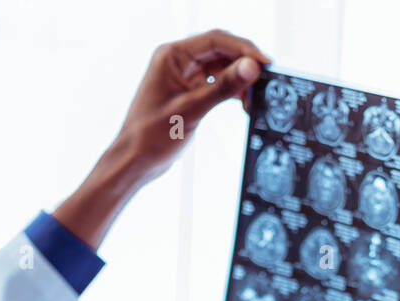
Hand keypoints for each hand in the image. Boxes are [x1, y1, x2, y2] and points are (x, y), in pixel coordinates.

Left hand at [52, 30, 270, 248]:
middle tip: (265, 80)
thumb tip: (251, 68)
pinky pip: (214, 82)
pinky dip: (229, 90)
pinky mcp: (186, 92)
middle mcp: (176, 60)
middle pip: (220, 50)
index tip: (264, 63)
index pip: (216, 39)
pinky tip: (241, 102)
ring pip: (219, 67)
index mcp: (172, 56)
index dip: (244, 49)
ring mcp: (181, 75)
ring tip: (252, 98)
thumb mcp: (190, 111)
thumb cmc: (150, 137)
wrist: (133, 162)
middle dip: (243, 64)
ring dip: (238, 79)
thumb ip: (222, 88)